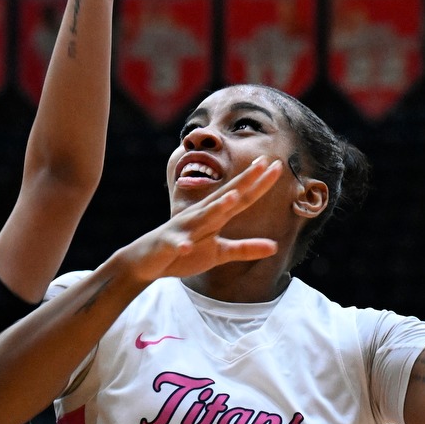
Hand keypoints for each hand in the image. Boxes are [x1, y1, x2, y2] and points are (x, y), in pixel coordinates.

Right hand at [121, 159, 280, 280]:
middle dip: (244, 181)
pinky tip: (187, 247)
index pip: (241, 197)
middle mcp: (201, 216)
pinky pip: (178, 244)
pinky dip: (182, 244)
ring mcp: (185, 228)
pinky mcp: (171, 244)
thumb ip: (245, 248)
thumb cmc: (185, 252)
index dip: (258, 183)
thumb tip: (275, 246)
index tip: (277, 166)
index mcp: (214, 216)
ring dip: (217, 207)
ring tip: (232, 197)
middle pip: (226, 197)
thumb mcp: (219, 252)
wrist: (147, 260)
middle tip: (263, 164)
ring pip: (203, 216)